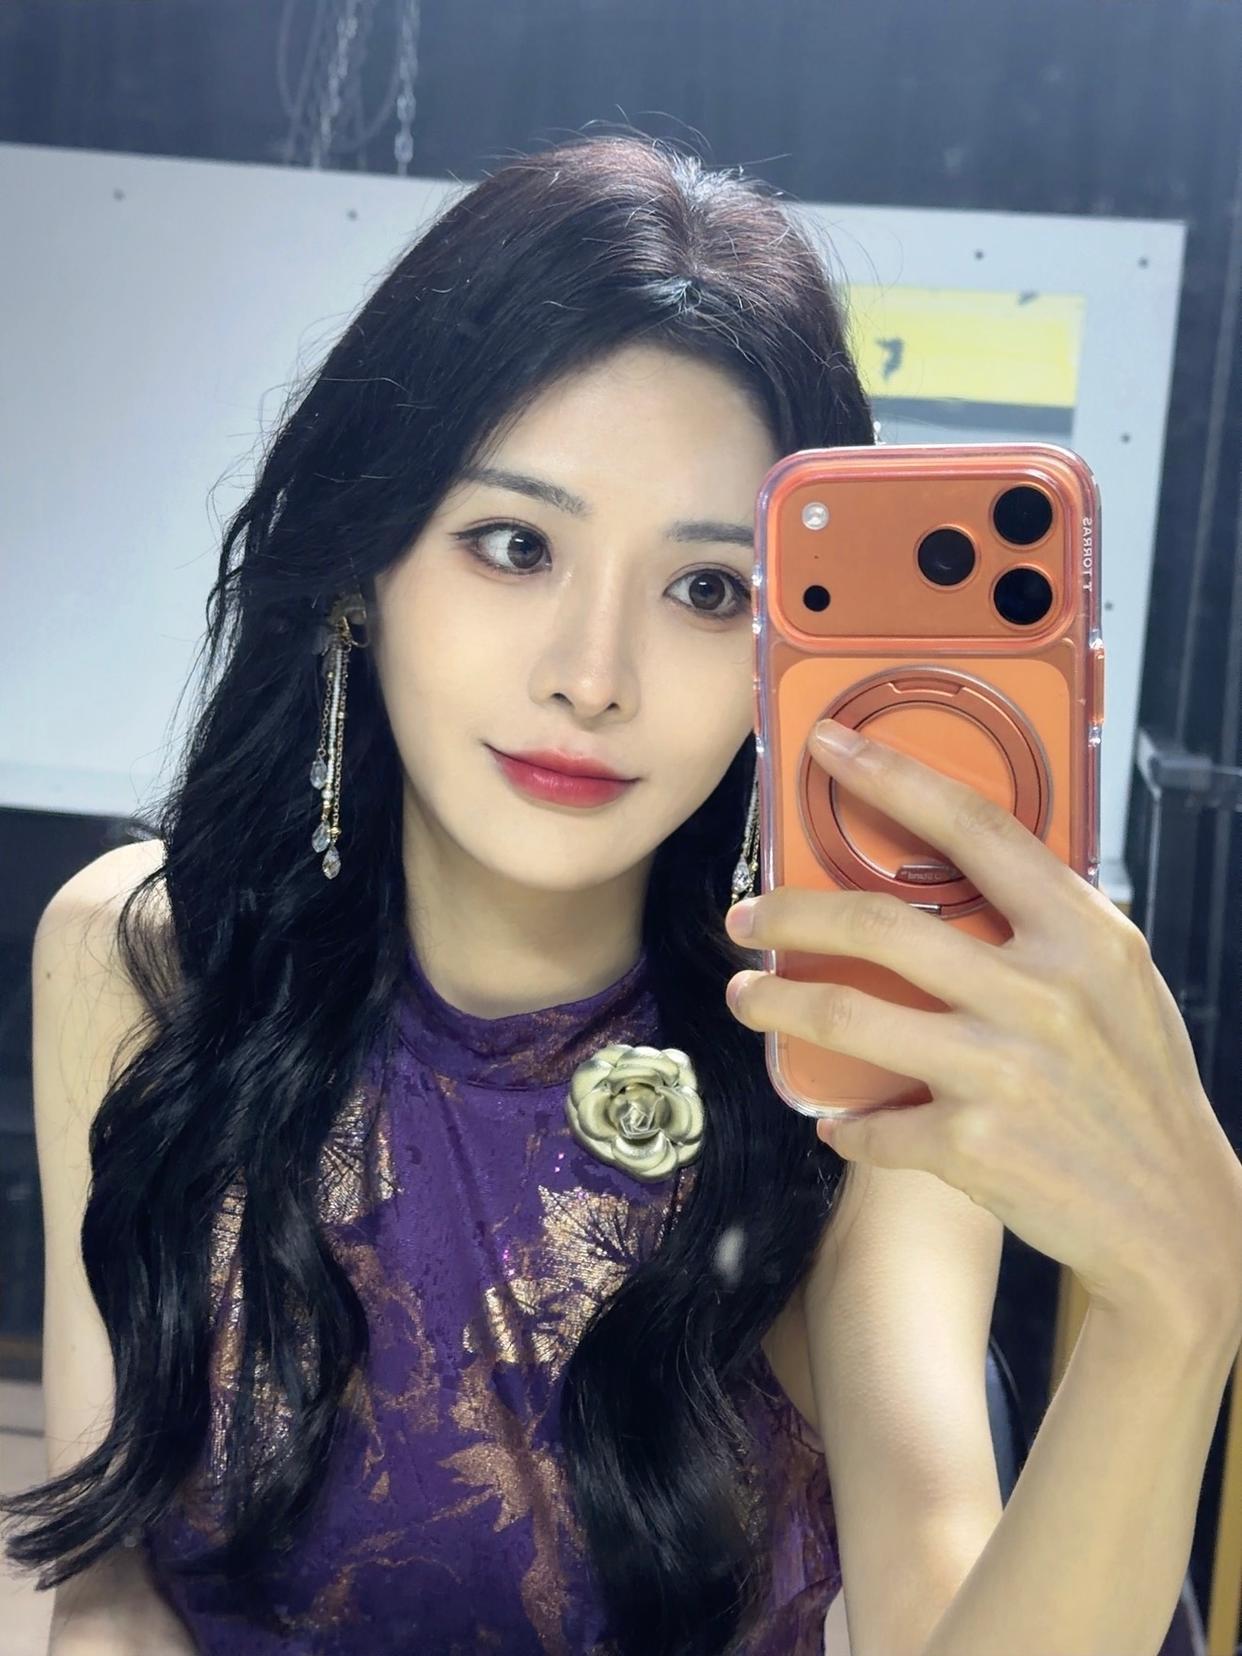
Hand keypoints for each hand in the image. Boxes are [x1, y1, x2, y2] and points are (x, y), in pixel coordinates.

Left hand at [724, 718, 1241, 1337]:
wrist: (1174, 1219)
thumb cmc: (1135, 1085)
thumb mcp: (1118, 979)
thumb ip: (1046, 923)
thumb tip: (953, 865)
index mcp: (1084, 935)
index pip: (976, 828)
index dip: (893, 778)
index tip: (825, 748)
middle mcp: (1046, 993)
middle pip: (880, 922)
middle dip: (790, 911)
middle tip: (744, 915)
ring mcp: (1006, 1071)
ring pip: (849, 1013)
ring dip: (777, 1002)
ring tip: (745, 995)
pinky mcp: (975, 1146)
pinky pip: (872, 1123)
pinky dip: (846, 1124)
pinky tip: (839, 1121)